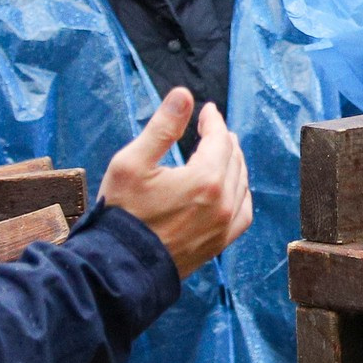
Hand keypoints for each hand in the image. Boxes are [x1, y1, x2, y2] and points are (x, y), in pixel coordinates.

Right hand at [99, 88, 253, 275]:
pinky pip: (243, 213)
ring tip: (221, 152)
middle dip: (223, 140)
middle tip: (213, 128)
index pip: (218, 139)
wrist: (119, 267)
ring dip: (233, 163)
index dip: (212, 121)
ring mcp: (224, 226)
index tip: (206, 110)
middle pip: (233, 159)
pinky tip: (231, 188)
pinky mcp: (219, 244)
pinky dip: (241, 194)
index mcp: (205, 179)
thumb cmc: (121, 213)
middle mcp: (223, 202)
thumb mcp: (132, 163)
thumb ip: (162, 127)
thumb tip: (184, 94)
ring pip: (241, 184)